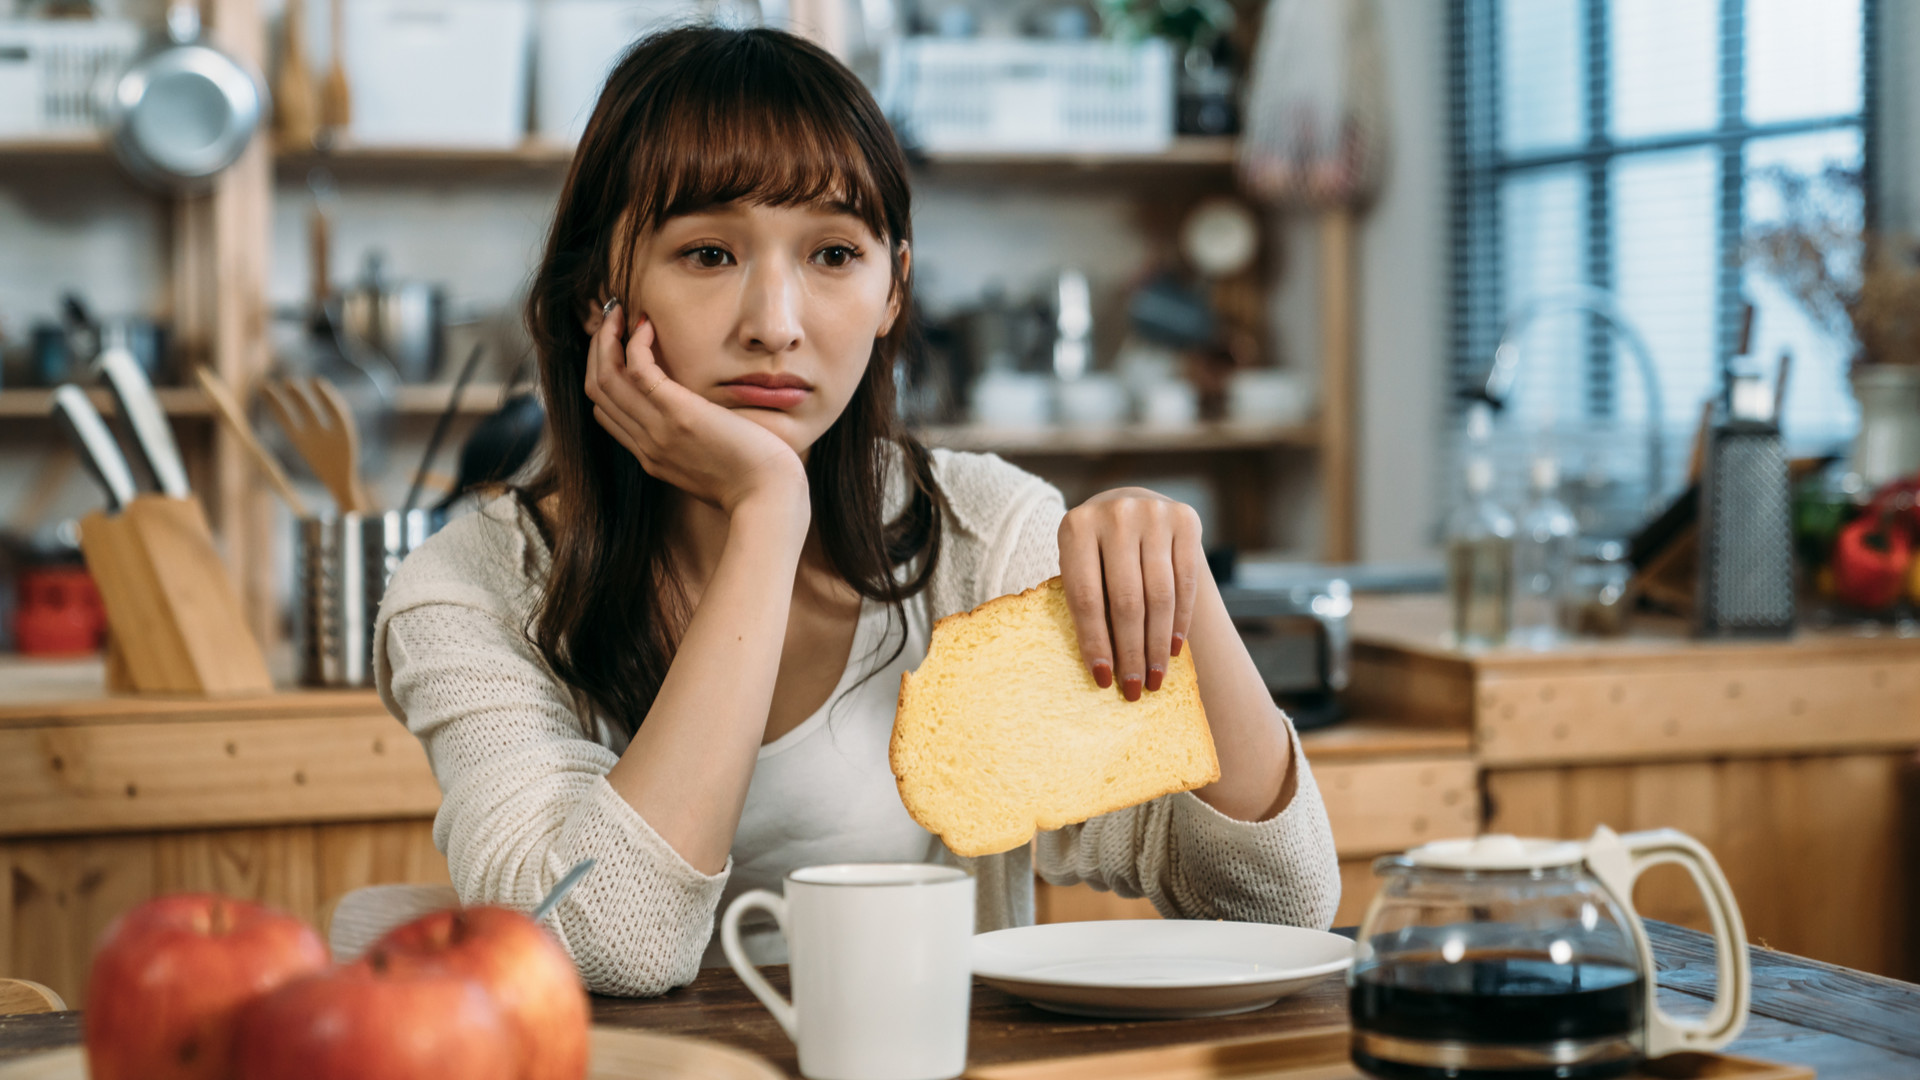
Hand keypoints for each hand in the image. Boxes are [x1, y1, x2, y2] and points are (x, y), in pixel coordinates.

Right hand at [584, 302, 807, 516]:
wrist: (768, 499)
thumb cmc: (753, 483)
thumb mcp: (710, 467)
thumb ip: (692, 445)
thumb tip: (698, 424)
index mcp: (651, 456)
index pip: (606, 412)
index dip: (603, 374)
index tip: (618, 347)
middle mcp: (646, 444)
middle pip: (597, 390)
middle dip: (598, 350)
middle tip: (611, 320)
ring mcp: (657, 430)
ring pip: (606, 378)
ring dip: (607, 339)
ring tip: (619, 314)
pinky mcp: (678, 414)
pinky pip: (638, 370)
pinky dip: (635, 344)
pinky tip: (648, 327)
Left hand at [1058, 488, 1203, 701]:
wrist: (1129, 505)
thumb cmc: (1097, 552)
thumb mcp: (1081, 567)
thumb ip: (1088, 603)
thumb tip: (1103, 670)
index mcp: (1076, 527)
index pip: (1086, 597)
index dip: (1095, 642)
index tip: (1104, 680)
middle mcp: (1115, 514)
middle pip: (1126, 600)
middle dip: (1132, 651)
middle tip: (1136, 689)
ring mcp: (1154, 514)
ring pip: (1160, 595)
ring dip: (1158, 644)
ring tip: (1155, 677)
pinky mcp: (1186, 519)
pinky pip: (1186, 582)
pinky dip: (1180, 620)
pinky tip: (1173, 648)